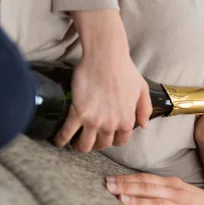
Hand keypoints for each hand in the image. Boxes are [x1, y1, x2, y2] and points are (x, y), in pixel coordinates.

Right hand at [54, 9, 151, 151]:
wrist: (106, 57)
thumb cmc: (124, 70)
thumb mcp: (142, 90)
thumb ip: (144, 110)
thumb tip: (143, 125)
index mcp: (126, 120)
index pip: (120, 140)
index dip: (113, 140)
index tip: (107, 137)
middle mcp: (110, 125)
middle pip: (102, 144)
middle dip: (96, 144)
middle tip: (90, 138)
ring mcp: (93, 121)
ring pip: (84, 145)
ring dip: (79, 146)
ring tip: (74, 143)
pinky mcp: (77, 113)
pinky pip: (67, 132)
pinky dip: (62, 139)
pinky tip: (59, 141)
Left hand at [105, 173, 203, 204]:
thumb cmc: (199, 203)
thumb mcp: (180, 190)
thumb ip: (161, 188)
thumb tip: (136, 187)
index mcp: (172, 184)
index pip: (145, 179)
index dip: (127, 179)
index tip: (109, 179)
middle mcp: (176, 194)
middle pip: (148, 188)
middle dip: (126, 187)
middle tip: (107, 186)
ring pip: (157, 204)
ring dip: (139, 201)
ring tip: (121, 200)